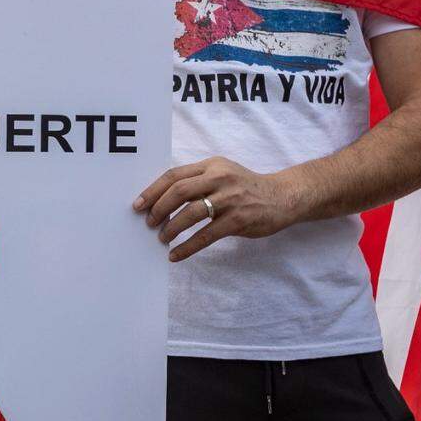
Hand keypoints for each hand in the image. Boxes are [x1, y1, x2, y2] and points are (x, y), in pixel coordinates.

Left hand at [133, 157, 300, 261]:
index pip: (174, 175)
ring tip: (162, 238)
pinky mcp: (238, 219)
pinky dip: (187, 247)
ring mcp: (230, 199)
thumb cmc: (245, 187)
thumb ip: (197, 180)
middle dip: (158, 209)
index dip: (153, 190)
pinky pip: (206, 235)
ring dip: (171, 228)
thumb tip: (161, 198)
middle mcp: (220, 178)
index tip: (138, 205)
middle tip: (149, 223)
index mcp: (211, 165)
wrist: (283, 196)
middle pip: (179, 191)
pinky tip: (176, 254)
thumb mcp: (222, 173)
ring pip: (191, 213)